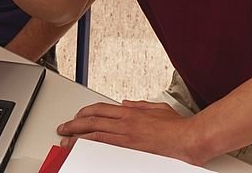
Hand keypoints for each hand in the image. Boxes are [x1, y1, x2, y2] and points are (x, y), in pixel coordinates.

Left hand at [56, 100, 204, 164]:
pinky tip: (82, 148)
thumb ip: (139, 105)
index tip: (78, 117)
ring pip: (94, 132)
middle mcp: (125, 121)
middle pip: (92, 120)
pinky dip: (90, 145)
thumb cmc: (177, 126)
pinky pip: (104, 145)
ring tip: (65, 139)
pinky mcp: (129, 148)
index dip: (85, 112)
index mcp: (130, 111)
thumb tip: (126, 103)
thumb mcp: (157, 108)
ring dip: (76, 135)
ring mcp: (126, 135)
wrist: (187, 138)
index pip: (100, 108)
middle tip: (64, 128)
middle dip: (74, 124)